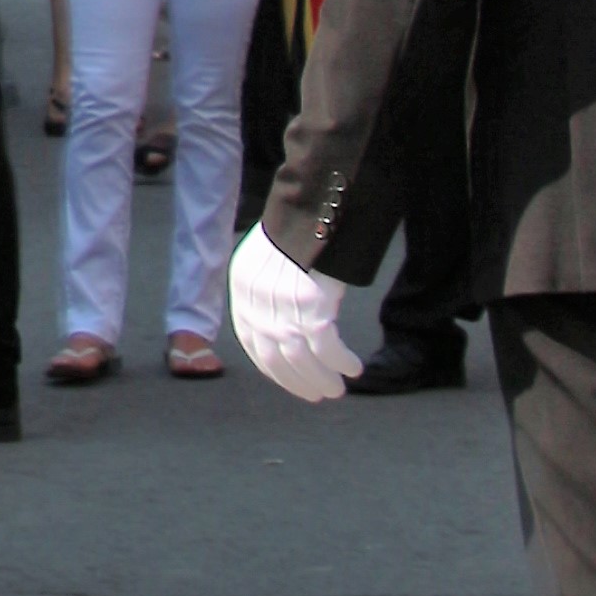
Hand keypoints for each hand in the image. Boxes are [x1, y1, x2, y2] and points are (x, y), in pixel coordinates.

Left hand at [229, 222, 361, 402]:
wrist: (319, 201)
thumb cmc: (302, 230)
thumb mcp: (269, 260)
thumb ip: (268, 292)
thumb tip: (282, 333)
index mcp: (242, 286)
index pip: (252, 342)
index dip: (274, 369)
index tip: (293, 382)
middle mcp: (256, 299)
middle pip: (275, 356)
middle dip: (299, 381)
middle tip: (320, 393)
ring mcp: (282, 303)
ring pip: (301, 357)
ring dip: (322, 379)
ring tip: (338, 388)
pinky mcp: (311, 305)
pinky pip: (327, 347)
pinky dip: (340, 363)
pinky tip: (352, 368)